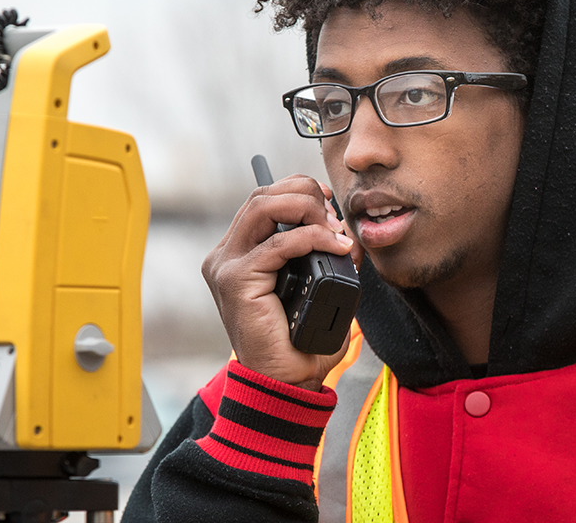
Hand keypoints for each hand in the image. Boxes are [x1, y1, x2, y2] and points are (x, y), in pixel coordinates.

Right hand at [202, 175, 353, 391]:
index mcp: (239, 254)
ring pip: (263, 207)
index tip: (330, 204)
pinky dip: (312, 238)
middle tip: (333, 214)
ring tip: (334, 228)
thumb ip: (327, 259)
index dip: (298, 191)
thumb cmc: (300, 342)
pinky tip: (335, 245)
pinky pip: (278, 244)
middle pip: (261, 196)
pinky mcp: (237, 281)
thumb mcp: (317, 289)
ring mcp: (226, 267)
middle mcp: (226, 256)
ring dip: (306, 208)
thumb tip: (349, 235)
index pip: (263, 201)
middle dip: (304, 194)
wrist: (285, 383)